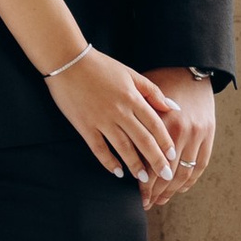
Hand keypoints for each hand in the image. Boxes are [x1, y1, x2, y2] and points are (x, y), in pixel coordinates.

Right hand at [46, 48, 181, 183]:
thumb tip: (172, 107)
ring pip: (123, 147)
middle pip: (142, 140)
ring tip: (144, 179)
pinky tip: (117, 172)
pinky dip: (109, 162)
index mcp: (132, 97)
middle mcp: (119, 111)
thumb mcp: (130, 74)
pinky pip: (99, 148)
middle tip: (166, 175)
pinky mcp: (84, 126)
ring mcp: (101, 120)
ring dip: (135, 165)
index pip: (154, 124)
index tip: (172, 156)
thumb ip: (152, 91)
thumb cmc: (100, 66)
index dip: (164, 142)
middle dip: (156, 160)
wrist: (68, 62)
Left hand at [141, 66, 216, 206]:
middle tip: (146, 203)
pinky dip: (191, 179)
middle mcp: (182, 131)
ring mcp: (198, 134)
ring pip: (185, 172)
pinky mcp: (209, 134)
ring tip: (161, 199)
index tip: (136, 194)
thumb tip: (123, 151)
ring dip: (172, 190)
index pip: (151, 163)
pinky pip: (201, 164)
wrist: (187, 68)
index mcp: (161, 123)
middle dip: (156, 191)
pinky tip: (180, 188)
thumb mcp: (141, 99)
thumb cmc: (158, 82)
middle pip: (167, 172)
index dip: (144, 182)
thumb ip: (134, 125)